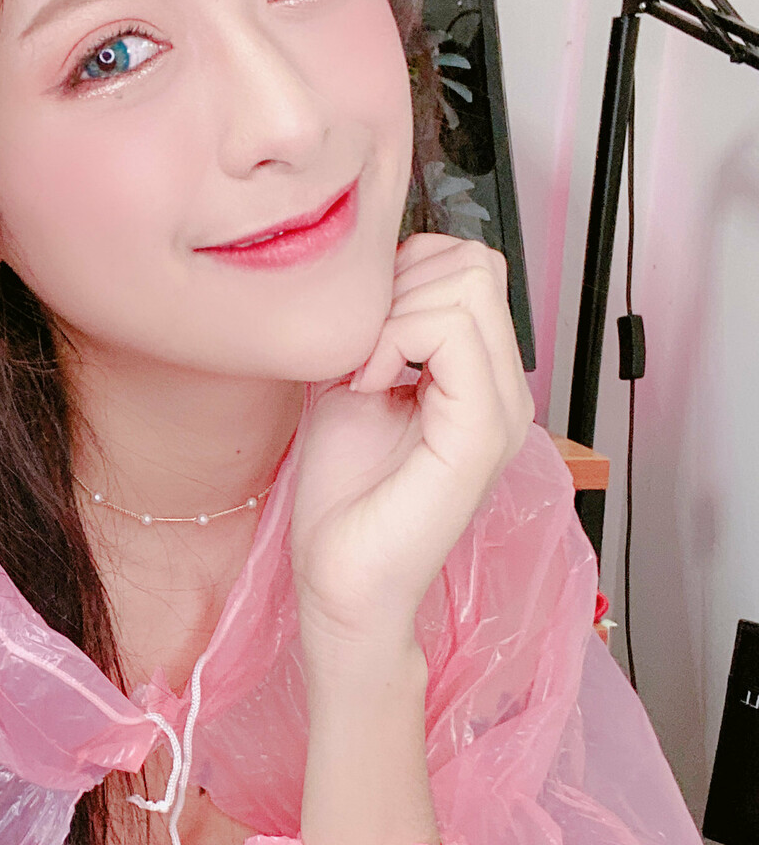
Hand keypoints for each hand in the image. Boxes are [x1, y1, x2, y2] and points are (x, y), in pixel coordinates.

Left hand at [290, 234, 534, 651]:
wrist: (340, 580)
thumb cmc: (344, 498)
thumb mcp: (355, 384)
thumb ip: (378, 329)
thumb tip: (376, 273)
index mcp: (480, 378)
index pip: (471, 266)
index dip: (404, 274)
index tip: (358, 337)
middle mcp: (504, 389)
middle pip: (475, 263)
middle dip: (400, 287)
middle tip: (358, 353)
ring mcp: (502, 410)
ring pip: (468, 284)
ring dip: (394, 314)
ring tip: (362, 374)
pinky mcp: (481, 432)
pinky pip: (454, 333)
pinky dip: (395, 340)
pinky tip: (366, 387)